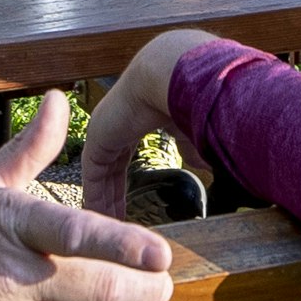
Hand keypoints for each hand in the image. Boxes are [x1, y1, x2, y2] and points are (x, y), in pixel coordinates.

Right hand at [0, 93, 176, 300]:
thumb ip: (29, 149)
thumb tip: (60, 99)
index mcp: (6, 223)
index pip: (75, 233)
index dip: (124, 246)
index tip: (162, 257)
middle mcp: (5, 277)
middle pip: (98, 292)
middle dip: (141, 291)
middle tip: (158, 286)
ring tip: (62, 296)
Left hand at [76, 30, 205, 222]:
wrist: (174, 72)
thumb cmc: (193, 92)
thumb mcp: (195, 127)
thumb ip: (193, 146)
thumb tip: (205, 164)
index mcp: (142, 114)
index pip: (132, 152)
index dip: (132, 177)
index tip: (137, 201)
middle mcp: (120, 121)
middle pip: (115, 167)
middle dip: (117, 194)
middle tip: (119, 223)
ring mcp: (106, 128)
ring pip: (103, 174)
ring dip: (107, 200)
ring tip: (110, 229)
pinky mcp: (97, 137)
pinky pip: (94, 175)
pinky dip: (98, 197)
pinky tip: (101, 219)